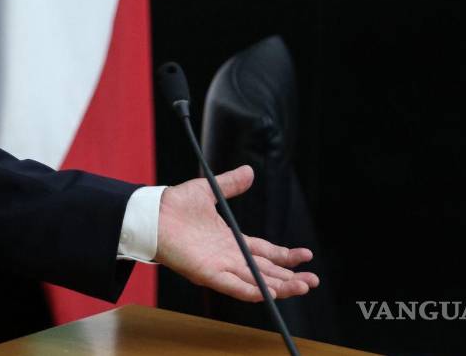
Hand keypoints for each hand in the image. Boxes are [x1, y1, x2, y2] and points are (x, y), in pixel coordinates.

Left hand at [155, 165, 319, 301]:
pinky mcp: (207, 273)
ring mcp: (219, 266)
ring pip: (255, 281)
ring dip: (279, 286)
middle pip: (265, 271)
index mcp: (231, 239)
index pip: (265, 251)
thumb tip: (249, 171)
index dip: (286, 255)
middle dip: (290, 277)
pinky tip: (270, 293)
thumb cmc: (174, 204)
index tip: (306, 256)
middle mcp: (228, 256)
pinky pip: (233, 286)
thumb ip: (231, 184)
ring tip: (302, 287)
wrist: (152, 213)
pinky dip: (252, 290)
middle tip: (312, 280)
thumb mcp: (209, 190)